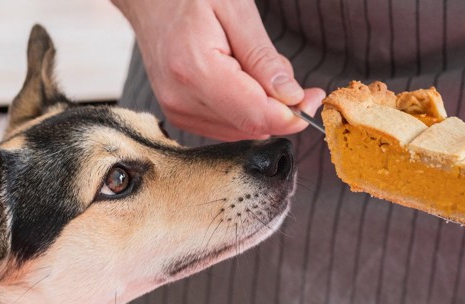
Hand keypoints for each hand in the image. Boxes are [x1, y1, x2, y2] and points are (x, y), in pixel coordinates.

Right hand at [112, 0, 325, 140]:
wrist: (148, 0)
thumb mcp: (237, 10)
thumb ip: (264, 59)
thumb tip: (293, 98)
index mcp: (195, 70)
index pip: (256, 115)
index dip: (293, 115)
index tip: (315, 99)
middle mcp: (182, 99)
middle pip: (251, 126)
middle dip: (280, 109)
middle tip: (287, 75)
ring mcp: (178, 111)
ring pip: (243, 130)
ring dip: (262, 108)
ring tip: (251, 68)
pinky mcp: (180, 116)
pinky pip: (228, 127)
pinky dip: (245, 110)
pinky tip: (239, 81)